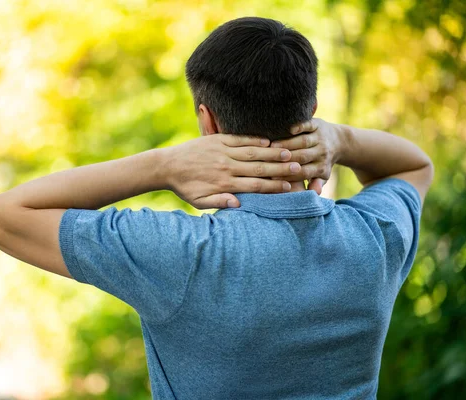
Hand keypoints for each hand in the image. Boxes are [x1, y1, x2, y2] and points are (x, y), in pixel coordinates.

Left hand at [163, 134, 301, 208]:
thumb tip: (239, 205)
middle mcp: (226, 167)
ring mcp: (222, 151)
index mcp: (224, 183)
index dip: (274, 187)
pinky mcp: (217, 140)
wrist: (166, 166)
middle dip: (280, 169)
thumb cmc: (184, 187)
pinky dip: (255, 140)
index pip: (255, 186)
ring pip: (253, 152)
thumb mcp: (199, 202)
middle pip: (259, 168)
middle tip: (298, 169)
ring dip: (272, 153)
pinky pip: (240, 139)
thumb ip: (219, 203)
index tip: (290, 188)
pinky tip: (268, 140)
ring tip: (290, 153)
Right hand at [270, 118, 340, 194]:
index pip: (304, 172)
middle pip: (303, 156)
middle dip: (285, 158)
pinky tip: (288, 130)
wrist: (339, 141)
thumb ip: (315, 184)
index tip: (273, 175)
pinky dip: (299, 126)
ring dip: (287, 143)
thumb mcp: (322, 176)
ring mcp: (320, 137)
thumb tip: (312, 192)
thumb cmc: (323, 162)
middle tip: (268, 159)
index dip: (288, 174)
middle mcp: (322, 152)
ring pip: (303, 141)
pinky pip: (309, 125)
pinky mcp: (318, 125)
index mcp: (322, 167)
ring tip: (272, 146)